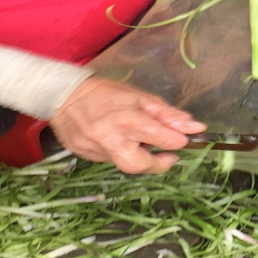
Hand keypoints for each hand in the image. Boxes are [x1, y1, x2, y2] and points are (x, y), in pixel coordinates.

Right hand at [49, 78, 206, 173]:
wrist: (62, 94)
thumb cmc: (104, 92)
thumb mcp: (138, 97)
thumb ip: (166, 114)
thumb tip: (195, 128)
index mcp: (126, 118)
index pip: (162, 138)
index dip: (177, 141)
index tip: (181, 140)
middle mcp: (109, 137)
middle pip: (139, 165)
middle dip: (157, 164)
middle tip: (166, 156)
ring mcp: (94, 148)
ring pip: (123, 163)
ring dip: (136, 155)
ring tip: (136, 141)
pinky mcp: (83, 155)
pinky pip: (107, 160)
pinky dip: (116, 152)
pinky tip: (114, 140)